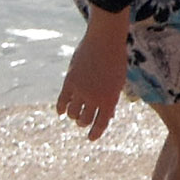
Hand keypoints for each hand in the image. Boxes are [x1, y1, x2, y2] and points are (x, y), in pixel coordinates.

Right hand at [56, 16, 130, 136]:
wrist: (105, 41)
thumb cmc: (115, 61)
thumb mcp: (117, 82)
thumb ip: (111, 100)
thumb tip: (108, 117)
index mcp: (110, 99)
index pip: (101, 123)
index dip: (95, 133)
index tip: (91, 138)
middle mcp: (95, 98)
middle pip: (84, 120)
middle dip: (84, 123)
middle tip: (83, 122)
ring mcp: (81, 90)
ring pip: (72, 113)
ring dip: (73, 116)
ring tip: (75, 115)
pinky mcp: (69, 82)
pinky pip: (62, 101)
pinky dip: (61, 108)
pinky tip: (61, 112)